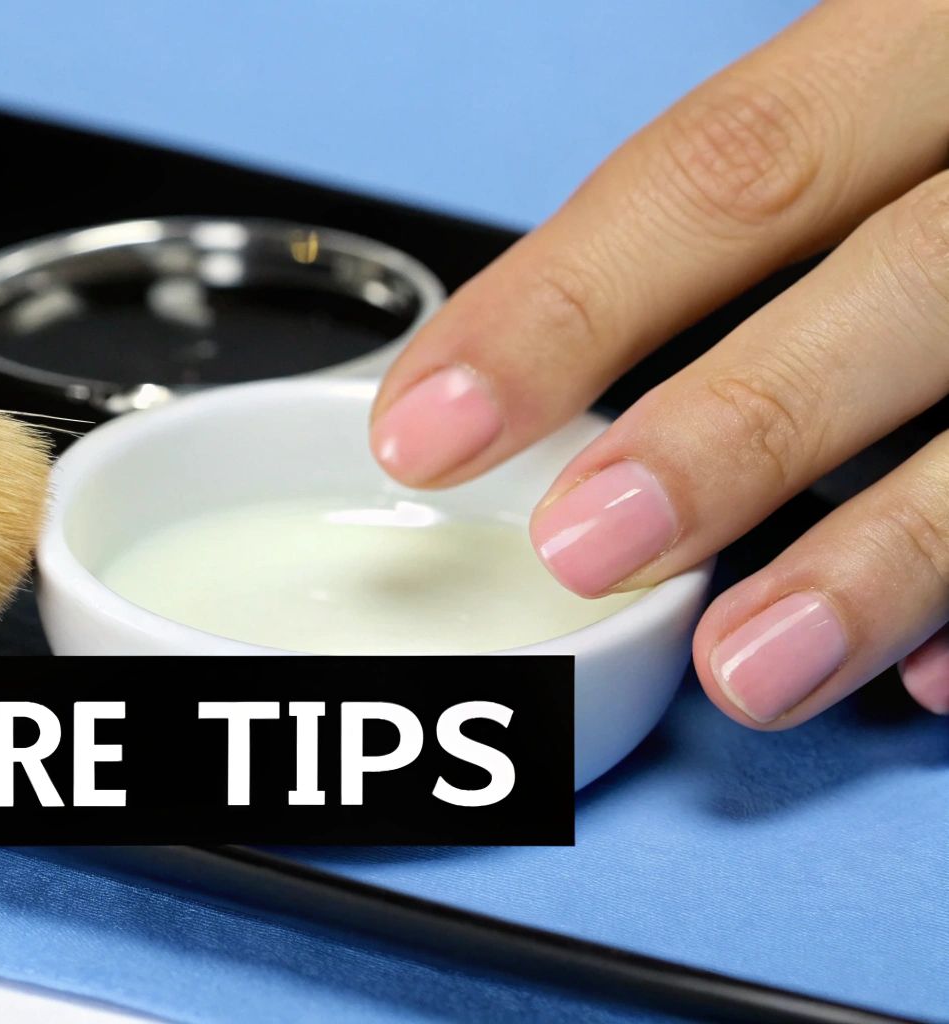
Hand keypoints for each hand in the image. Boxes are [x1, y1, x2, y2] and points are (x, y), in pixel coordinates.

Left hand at [369, 0, 948, 726]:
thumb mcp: (879, 92)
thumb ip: (758, 209)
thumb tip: (550, 368)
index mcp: (925, 46)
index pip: (729, 168)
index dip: (570, 304)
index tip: (432, 423)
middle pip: (898, 280)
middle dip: (734, 429)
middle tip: (582, 547)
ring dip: (885, 554)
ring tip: (750, 668)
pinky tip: (937, 680)